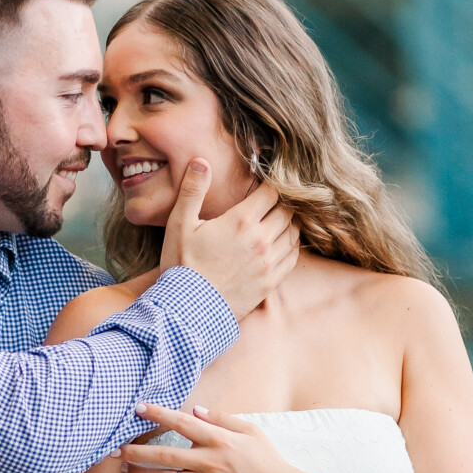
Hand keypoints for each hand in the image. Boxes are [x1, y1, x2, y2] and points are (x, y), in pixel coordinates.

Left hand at [122, 400, 309, 472]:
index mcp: (219, 440)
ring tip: (126, 469)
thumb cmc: (268, 461)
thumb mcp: (250, 432)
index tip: (139, 408)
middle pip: (164, 454)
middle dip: (136, 450)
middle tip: (116, 448)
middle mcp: (210, 461)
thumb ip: (222, 419)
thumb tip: (196, 410)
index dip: (158, 414)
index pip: (181, 423)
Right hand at [162, 163, 297, 320]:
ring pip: (293, 233)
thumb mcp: (179, 224)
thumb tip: (201, 162)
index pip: (271, 193)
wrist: (187, 311)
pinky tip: (283, 243)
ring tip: (279, 219)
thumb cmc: (181, 266)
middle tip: (273, 201)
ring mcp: (269, 263)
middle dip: (282, 202)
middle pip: (286, 211)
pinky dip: (292, 246)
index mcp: (241, 221)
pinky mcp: (270, 282)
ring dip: (289, 223)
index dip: (270, 185)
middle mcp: (261, 240)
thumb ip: (192, 190)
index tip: (265, 183)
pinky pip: (293, 257)